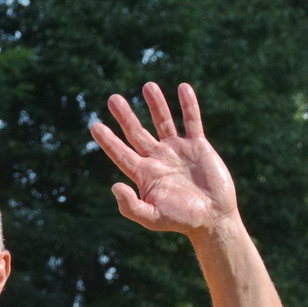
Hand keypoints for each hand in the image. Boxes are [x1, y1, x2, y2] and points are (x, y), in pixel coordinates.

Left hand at [91, 81, 238, 238]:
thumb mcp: (152, 218)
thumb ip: (131, 206)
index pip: (120, 153)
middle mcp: (157, 159)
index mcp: (143, 174)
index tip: (94, 126)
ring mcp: (177, 150)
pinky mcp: (198, 146)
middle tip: (112, 98)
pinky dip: (188, 105)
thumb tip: (114, 186)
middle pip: (136, 133)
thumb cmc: (181, 221)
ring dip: (156, 104)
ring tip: (147, 86)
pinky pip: (192, 121)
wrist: (213, 218)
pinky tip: (183, 88)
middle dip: (125, 116)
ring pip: (163, 122)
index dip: (107, 140)